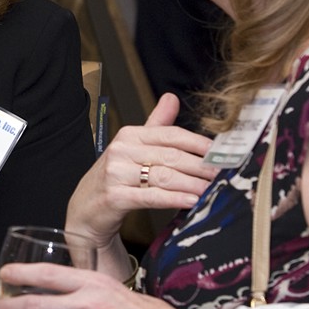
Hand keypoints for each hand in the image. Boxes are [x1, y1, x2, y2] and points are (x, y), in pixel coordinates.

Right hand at [65, 93, 217, 249]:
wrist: (84, 211)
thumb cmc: (114, 179)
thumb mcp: (133, 148)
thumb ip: (156, 125)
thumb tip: (172, 98)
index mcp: (129, 135)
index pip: (171, 135)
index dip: (199, 143)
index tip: (221, 152)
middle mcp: (121, 151)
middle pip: (171, 156)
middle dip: (202, 166)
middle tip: (224, 174)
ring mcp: (116, 173)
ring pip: (164, 176)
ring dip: (193, 184)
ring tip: (213, 190)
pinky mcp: (114, 197)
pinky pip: (151, 196)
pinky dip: (175, 199)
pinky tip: (192, 201)